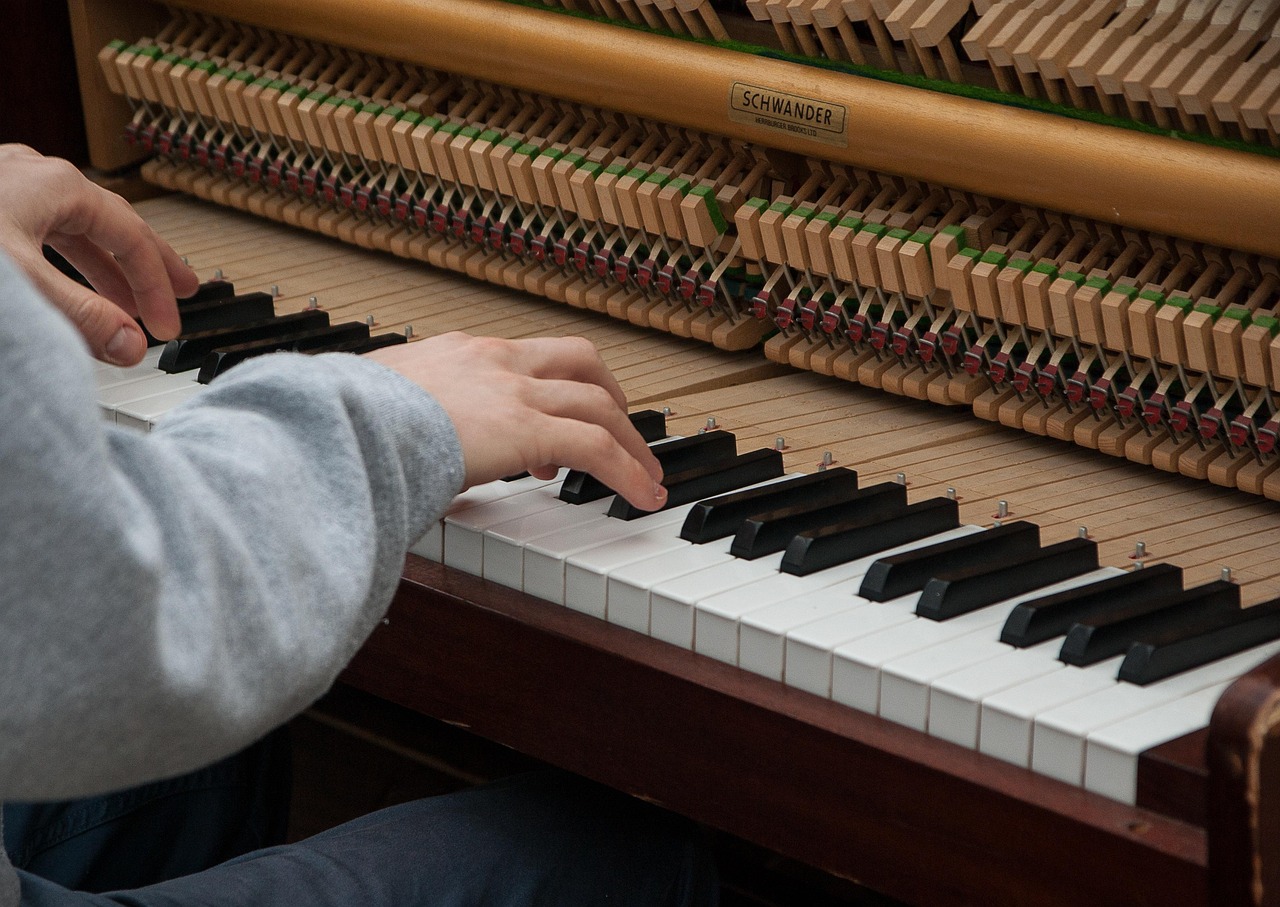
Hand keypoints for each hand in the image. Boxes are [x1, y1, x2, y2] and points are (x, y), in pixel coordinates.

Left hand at [0, 145, 197, 364]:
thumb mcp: (21, 281)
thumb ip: (79, 314)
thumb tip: (130, 345)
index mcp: (58, 186)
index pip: (132, 241)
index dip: (156, 289)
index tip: (167, 328)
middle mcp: (37, 177)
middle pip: (112, 226)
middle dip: (148, 266)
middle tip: (182, 292)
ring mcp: (9, 185)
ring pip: (75, 227)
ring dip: (105, 266)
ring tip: (125, 300)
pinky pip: (44, 228)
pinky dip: (68, 258)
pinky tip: (66, 275)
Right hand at [369, 333, 667, 511]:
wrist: (337, 421)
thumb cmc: (342, 422)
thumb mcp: (375, 410)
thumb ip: (398, 424)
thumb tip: (390, 455)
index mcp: (458, 353)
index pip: (525, 359)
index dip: (550, 391)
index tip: (550, 437)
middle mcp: (494, 361)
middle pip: (580, 361)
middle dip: (611, 397)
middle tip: (624, 434)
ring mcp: (513, 390)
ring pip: (599, 404)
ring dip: (633, 442)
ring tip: (649, 477)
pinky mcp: (526, 428)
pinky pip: (597, 447)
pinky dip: (628, 471)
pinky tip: (643, 497)